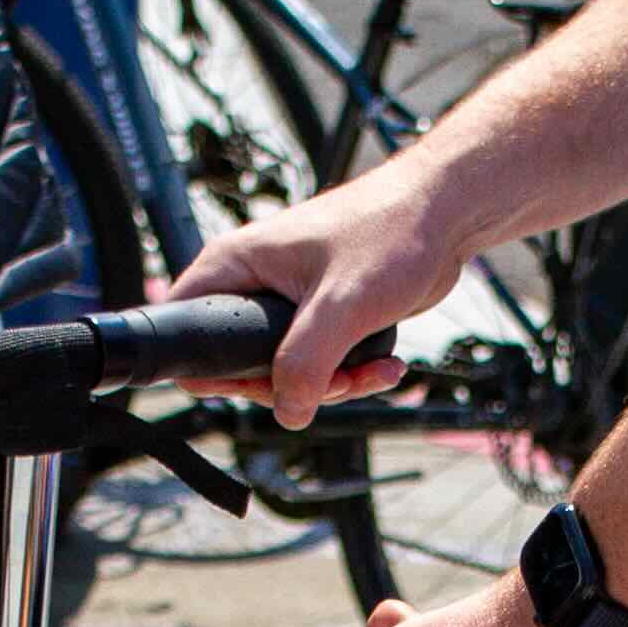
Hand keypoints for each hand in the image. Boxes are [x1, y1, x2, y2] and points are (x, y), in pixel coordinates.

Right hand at [166, 156, 454, 419]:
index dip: (212, 369)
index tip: (265, 386)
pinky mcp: (320, 316)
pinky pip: (320, 365)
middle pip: (239, 365)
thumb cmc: (390, 232)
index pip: (184, 326)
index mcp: (236, 266)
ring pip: (286, 371)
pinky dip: (352, 375)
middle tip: (336, 382)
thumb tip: (287, 412)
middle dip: (293, 386)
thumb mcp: (341, 304)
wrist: (443, 214)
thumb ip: (305, 362)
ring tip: (372, 371)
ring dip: (331, 385)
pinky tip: (386, 365)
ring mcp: (286, 303)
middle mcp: (254, 284)